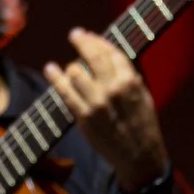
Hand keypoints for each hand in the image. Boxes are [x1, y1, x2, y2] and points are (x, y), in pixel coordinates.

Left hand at [44, 28, 170, 189]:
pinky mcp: (83, 118)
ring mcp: (96, 103)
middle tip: (75, 34)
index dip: (98, 41)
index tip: (89, 35)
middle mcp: (112, 89)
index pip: (110, 52)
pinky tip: (50, 68)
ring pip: (75, 71)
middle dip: (82, 41)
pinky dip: (55, 77)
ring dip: (71, 66)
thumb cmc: (143, 125)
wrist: (139, 158)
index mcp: (130, 82)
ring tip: (70, 67)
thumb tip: (110, 55)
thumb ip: (129, 76)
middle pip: (92, 56)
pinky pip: (65, 92)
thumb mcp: (144, 96)